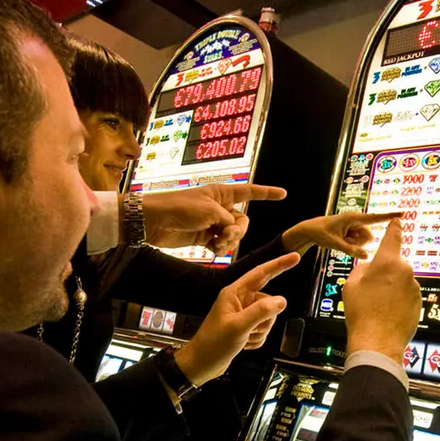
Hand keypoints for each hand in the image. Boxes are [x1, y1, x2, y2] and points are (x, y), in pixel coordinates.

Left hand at [134, 184, 285, 254]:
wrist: (155, 221)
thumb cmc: (180, 208)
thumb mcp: (209, 211)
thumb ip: (227, 220)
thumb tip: (232, 231)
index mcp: (222, 193)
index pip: (249, 191)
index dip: (267, 193)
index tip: (283, 194)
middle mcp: (219, 207)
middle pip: (243, 221)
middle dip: (238, 230)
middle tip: (226, 235)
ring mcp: (212, 223)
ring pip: (233, 235)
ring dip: (228, 241)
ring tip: (216, 243)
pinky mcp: (204, 237)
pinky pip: (221, 244)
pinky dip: (219, 248)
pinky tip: (212, 249)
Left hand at [173, 252, 299, 385]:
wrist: (201, 364)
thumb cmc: (213, 344)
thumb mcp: (238, 327)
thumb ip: (261, 312)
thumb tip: (282, 300)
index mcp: (234, 293)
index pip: (261, 274)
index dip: (279, 265)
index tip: (295, 257)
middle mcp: (240, 301)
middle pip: (268, 301)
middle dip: (265, 319)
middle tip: (249, 330)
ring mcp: (243, 314)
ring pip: (268, 317)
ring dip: (260, 331)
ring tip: (244, 338)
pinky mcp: (245, 327)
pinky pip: (263, 330)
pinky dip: (257, 339)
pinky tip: (244, 344)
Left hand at [281, 212, 401, 258]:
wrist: (310, 231)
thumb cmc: (320, 233)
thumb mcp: (334, 243)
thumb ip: (350, 250)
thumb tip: (366, 256)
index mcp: (353, 218)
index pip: (375, 218)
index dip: (389, 216)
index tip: (403, 213)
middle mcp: (356, 222)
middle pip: (368, 236)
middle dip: (358, 243)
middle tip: (342, 241)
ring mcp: (355, 228)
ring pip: (363, 242)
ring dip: (353, 245)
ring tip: (339, 240)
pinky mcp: (352, 233)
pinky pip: (358, 244)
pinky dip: (350, 245)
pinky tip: (340, 241)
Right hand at [342, 219, 421, 364]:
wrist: (377, 341)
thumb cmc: (361, 311)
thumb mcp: (351, 284)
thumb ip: (363, 269)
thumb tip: (372, 268)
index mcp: (388, 262)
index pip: (392, 238)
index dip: (394, 228)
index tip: (398, 220)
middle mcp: (405, 271)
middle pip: (393, 266)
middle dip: (384, 275)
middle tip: (370, 292)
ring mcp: (414, 288)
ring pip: (400, 283)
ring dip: (391, 290)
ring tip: (377, 307)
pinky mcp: (419, 303)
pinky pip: (406, 297)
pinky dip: (397, 303)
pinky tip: (386, 315)